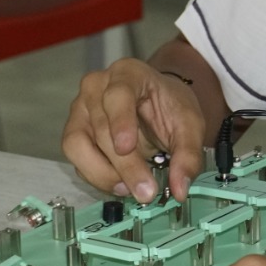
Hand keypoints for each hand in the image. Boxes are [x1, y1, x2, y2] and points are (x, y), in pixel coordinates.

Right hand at [61, 57, 204, 202]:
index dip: (120, 121)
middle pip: (101, 127)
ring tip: (131, 189)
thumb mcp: (190, 126)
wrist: (159, 104)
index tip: (126, 147)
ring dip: (103, 174)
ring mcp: (80, 109)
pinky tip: (121, 185)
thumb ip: (188, 155)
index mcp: (128, 74)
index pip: (117, 94)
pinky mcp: (75, 132)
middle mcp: (97, 87)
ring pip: (77, 145)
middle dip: (124, 165)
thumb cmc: (170, 107)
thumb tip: (180, 189)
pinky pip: (77, 160)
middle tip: (145, 191)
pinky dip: (97, 177)